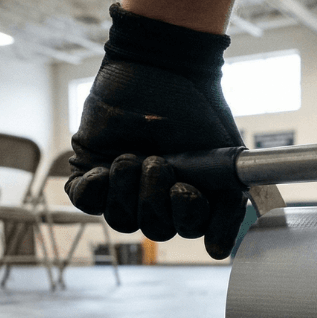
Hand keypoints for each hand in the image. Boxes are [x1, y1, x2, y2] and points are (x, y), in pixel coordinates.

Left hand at [67, 4, 245, 258]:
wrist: (161, 69)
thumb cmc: (196, 110)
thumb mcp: (226, 158)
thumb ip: (230, 202)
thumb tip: (221, 248)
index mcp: (191, 201)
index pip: (193, 231)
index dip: (191, 221)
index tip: (191, 196)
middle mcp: (158, 199)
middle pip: (156, 229)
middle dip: (159, 201)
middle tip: (163, 166)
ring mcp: (123, 189)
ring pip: (121, 219)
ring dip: (129, 192)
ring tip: (133, 158)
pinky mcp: (91, 173)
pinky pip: (86, 200)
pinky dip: (96, 189)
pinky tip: (107, 169)